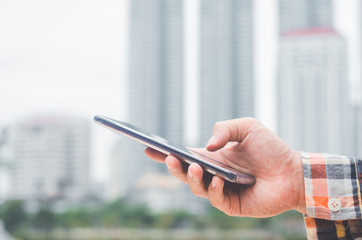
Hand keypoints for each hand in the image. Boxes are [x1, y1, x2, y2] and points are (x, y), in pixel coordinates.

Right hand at [145, 118, 305, 216]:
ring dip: (192, 177)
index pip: (184, 155)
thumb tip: (207, 145)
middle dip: (172, 166)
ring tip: (194, 166)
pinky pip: (215, 198)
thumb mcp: (247, 127)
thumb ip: (225, 128)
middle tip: (168, 156)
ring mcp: (220, 190)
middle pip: (184, 173)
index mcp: (213, 157)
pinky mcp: (231, 204)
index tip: (148, 147)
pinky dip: (214, 189)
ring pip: (196, 187)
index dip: (165, 153)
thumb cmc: (271, 149)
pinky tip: (219, 179)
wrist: (293, 172)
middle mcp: (213, 174)